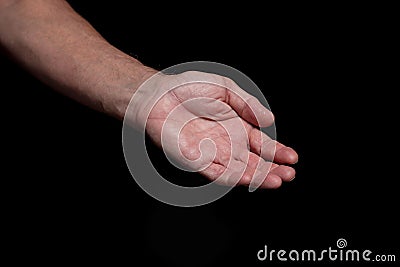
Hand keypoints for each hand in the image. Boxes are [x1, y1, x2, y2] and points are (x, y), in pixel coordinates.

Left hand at [131, 71, 297, 188]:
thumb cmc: (187, 88)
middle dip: (272, 169)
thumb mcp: (226, 88)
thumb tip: (271, 120)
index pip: (261, 144)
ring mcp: (212, 154)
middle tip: (289, 174)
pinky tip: (247, 179)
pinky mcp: (195, 161)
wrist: (158, 94)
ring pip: (239, 171)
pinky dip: (233, 178)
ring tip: (276, 180)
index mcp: (236, 126)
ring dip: (258, 178)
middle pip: (254, 162)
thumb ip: (248, 104)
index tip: (292, 158)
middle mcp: (227, 143)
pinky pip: (216, 173)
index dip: (277, 152)